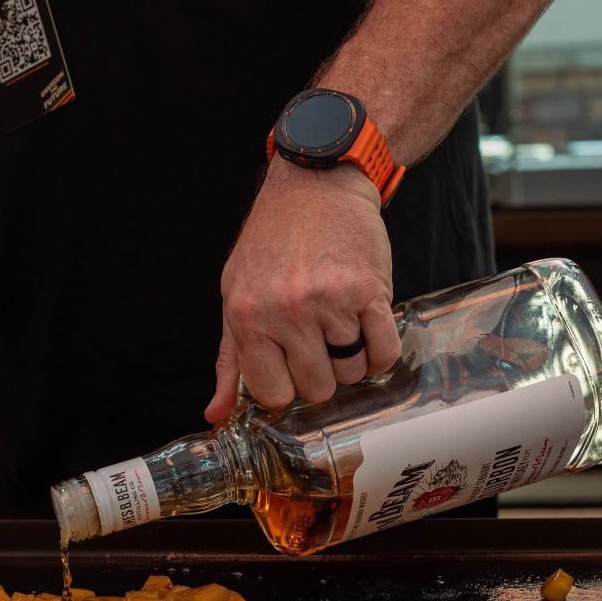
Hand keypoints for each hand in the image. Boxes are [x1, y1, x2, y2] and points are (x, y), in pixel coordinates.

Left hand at [205, 159, 401, 422]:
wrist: (316, 184)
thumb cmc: (271, 243)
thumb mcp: (236, 295)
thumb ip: (229, 360)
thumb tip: (217, 415)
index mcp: (249, 318)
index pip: (273, 393)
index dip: (286, 386)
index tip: (290, 367)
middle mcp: (287, 312)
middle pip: (317, 387)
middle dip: (321, 373)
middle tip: (318, 341)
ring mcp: (331, 302)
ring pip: (352, 372)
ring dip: (351, 358)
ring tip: (340, 323)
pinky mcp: (370, 291)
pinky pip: (384, 353)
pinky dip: (380, 353)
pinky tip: (367, 331)